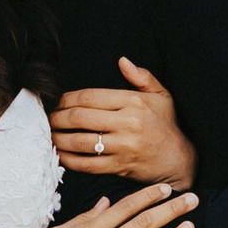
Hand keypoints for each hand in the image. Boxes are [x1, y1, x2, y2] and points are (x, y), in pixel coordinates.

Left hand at [51, 57, 194, 189]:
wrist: (179, 159)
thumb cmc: (166, 124)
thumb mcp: (160, 95)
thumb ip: (141, 76)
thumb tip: (122, 60)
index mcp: (133, 102)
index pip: (90, 97)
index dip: (67, 99)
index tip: (58, 102)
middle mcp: (127, 123)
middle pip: (80, 118)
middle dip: (58, 118)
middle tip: (48, 118)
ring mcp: (123, 147)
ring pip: (80, 142)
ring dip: (59, 139)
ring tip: (50, 135)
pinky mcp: (120, 166)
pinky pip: (87, 164)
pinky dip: (69, 160)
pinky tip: (60, 154)